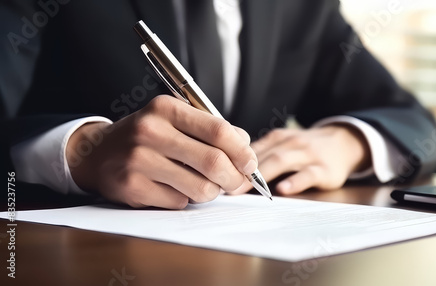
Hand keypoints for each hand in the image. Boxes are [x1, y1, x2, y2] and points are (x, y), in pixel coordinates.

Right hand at [66, 95, 256, 208]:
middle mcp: (151, 131)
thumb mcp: (176, 120)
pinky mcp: (132, 186)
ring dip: (211, 191)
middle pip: (213, 162)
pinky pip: (179, 202)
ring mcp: (139, 160)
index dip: (242, 151)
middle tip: (236, 183)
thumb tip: (246, 148)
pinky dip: (185, 199)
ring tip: (203, 184)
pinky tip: (172, 188)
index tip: (250, 164)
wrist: (98, 152)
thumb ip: (212, 130)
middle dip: (234, 178)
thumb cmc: (148, 136)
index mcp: (167, 108)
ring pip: (200, 188)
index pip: (219, 131)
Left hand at [233, 125, 370, 194]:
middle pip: (262, 155)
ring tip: (244, 188)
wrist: (344, 142)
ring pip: (282, 161)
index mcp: (277, 138)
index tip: (214, 173)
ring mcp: (308, 154)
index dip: (231, 160)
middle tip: (223, 185)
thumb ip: (260, 155)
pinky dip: (295, 181)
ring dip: (262, 175)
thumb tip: (228, 168)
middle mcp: (290, 143)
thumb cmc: (306, 148)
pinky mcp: (324, 169)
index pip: (250, 148)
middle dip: (241, 170)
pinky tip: (283, 190)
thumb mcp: (283, 144)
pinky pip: (308, 174)